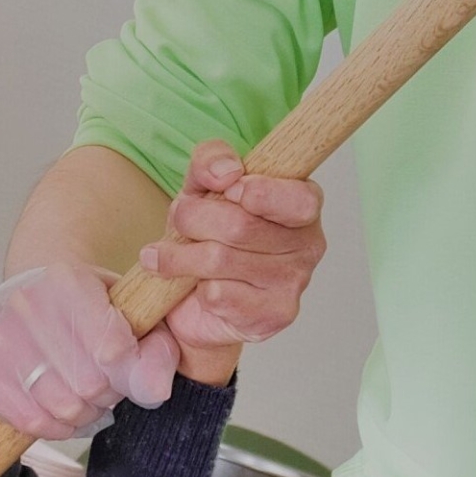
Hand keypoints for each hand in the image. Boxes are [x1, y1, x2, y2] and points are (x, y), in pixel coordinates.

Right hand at [0, 262, 177, 438]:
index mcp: (68, 281)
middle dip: (107, 392)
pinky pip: (30, 420)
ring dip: (82, 411)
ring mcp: (0, 337)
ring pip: (62, 407)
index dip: (128, 370)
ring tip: (81, 389)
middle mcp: (27, 305)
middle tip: (103, 376)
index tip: (125, 362)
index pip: (112, 350)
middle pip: (89, 384)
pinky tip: (58, 406)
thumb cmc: (92, 305)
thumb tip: (153, 393)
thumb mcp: (135, 314)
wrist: (37, 289)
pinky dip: (54, 424)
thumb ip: (156, 351)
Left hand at [145, 142, 325, 384]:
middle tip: (179, 220)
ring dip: (181, 255)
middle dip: (194, 219)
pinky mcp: (272, 315)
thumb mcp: (202, 186)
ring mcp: (294, 283)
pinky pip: (219, 294)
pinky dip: (194, 286)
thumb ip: (212, 160)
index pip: (299, 198)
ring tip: (166, 255)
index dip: (259, 192)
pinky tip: (195, 285)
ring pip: (222, 260)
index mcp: (302, 203)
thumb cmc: (207, 232)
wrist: (193, 297)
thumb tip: (226, 172)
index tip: (230, 189)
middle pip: (241, 226)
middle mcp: (308, 244)